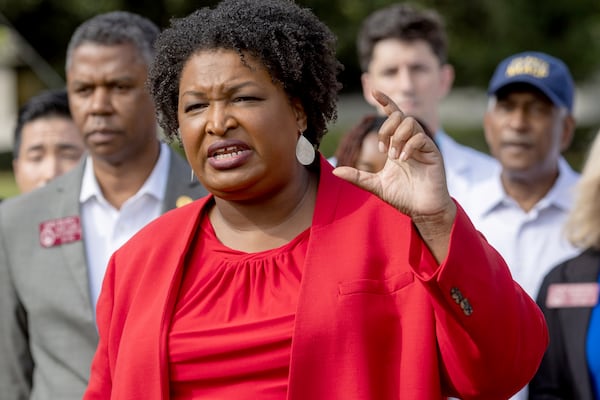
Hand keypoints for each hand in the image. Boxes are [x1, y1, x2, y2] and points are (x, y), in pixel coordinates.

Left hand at [333, 90, 453, 219]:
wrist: (422, 210)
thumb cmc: (403, 197)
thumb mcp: (375, 185)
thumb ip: (357, 176)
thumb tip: (335, 171)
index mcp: (397, 144)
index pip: (392, 116)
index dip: (385, 102)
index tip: (374, 91)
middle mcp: (410, 141)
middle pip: (399, 116)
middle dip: (387, 128)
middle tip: (382, 149)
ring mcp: (422, 146)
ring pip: (410, 123)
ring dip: (398, 137)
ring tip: (394, 157)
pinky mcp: (433, 153)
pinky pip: (421, 138)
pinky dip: (409, 146)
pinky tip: (403, 159)